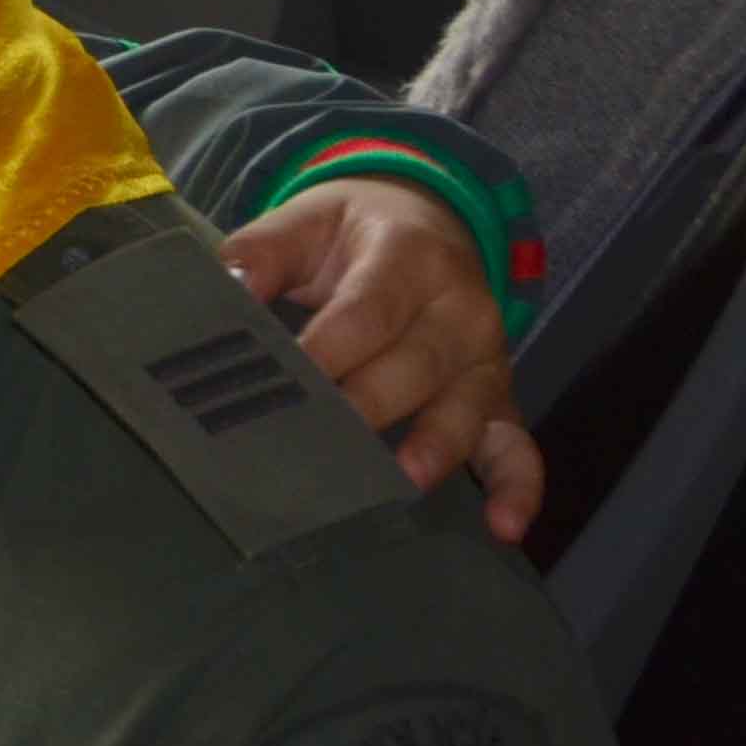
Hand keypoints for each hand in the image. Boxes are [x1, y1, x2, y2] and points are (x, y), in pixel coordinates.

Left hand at [222, 178, 541, 544]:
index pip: (368, 312)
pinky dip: (518, 486)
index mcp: (409, 257)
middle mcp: (460, 309)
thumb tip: (227, 289)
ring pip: (466, 408)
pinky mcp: (497, 398)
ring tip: (402, 481)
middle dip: (367, 407)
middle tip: (318, 447)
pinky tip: (503, 525)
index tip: (285, 386)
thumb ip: (261, 253)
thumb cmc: (352, 232)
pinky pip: (516, 445)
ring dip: (436, 446)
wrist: (426, 220)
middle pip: (416, 366)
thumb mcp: (305, 220)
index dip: (327, 351)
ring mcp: (485, 357)